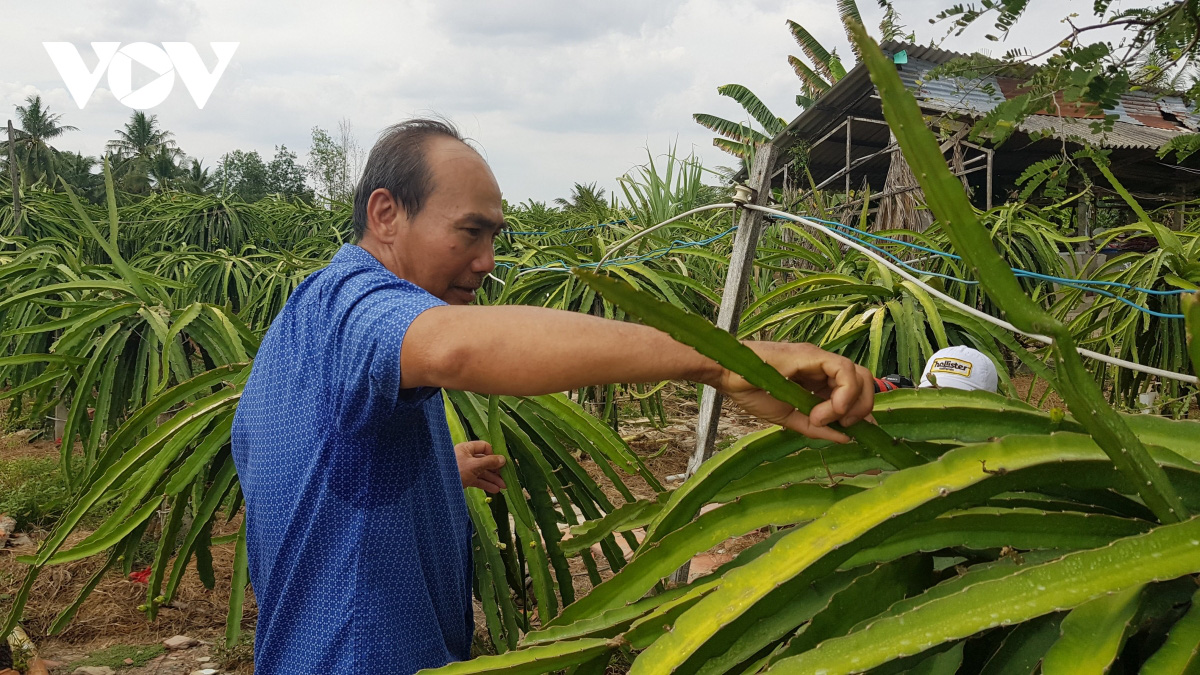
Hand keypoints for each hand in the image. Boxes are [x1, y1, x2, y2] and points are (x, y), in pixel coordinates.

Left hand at [456, 440, 506, 492]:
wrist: (439, 486)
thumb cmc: (456, 471)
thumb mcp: (474, 466)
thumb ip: (490, 462)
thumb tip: (503, 459)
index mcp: (466, 448)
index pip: (484, 447)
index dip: (493, 454)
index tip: (501, 464)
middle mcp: (466, 457)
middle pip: (484, 461)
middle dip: (496, 471)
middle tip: (505, 478)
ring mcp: (465, 468)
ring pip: (482, 472)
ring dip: (493, 479)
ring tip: (503, 487)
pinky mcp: (464, 479)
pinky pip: (477, 480)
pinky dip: (486, 484)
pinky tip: (495, 490)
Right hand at [714, 342, 874, 442]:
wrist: (729, 377)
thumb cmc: (752, 393)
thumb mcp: (791, 419)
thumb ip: (817, 428)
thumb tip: (846, 438)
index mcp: (820, 382)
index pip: (856, 391)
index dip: (861, 410)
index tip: (852, 430)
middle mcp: (824, 368)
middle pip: (865, 381)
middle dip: (862, 407)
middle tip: (844, 425)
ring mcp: (819, 359)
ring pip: (859, 375)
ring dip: (851, 403)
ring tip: (824, 417)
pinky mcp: (813, 354)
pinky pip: (844, 370)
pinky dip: (842, 393)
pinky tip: (824, 410)